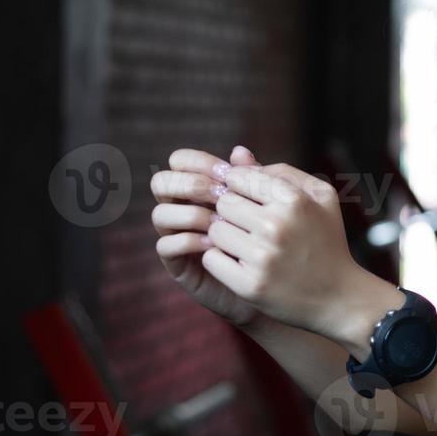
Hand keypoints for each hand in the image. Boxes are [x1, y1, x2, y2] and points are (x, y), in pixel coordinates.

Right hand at [151, 145, 268, 328]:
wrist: (276, 284)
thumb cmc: (273, 239)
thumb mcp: (267, 205)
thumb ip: (253, 179)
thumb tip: (240, 151)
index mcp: (201, 188)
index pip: (181, 161)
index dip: (199, 161)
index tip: (227, 173)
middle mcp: (184, 207)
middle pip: (161, 182)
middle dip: (189, 184)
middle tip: (219, 195)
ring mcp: (177, 235)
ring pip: (160, 213)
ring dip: (190, 213)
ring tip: (219, 223)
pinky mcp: (178, 264)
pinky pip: (165, 245)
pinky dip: (187, 240)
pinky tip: (213, 244)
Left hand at [203, 151, 371, 337]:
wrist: (340, 297)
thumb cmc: (327, 241)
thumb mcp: (321, 198)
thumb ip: (281, 172)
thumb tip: (237, 155)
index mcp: (293, 200)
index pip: (239, 178)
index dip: (241, 189)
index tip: (252, 202)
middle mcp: (276, 226)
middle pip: (224, 203)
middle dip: (233, 213)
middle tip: (250, 227)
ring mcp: (262, 257)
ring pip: (215, 230)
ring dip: (226, 237)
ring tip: (247, 245)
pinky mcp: (249, 285)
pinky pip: (211, 258)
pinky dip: (221, 260)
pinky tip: (241, 264)